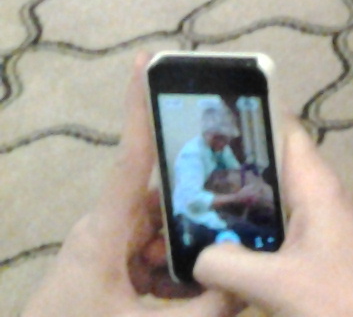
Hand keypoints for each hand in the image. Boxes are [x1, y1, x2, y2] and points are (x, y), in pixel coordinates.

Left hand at [24, 56, 235, 315]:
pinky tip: (184, 298)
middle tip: (233, 229)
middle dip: (197, 217)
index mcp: (105, 230)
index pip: (131, 156)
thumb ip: (206, 308)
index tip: (146, 59)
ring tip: (204, 285)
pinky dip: (170, 274)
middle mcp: (105, 230)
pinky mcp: (105, 271)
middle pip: (164, 201)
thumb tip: (249, 285)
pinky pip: (149, 257)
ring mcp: (103, 250)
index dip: (140, 108)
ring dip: (185, 254)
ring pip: (161, 232)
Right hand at [197, 116, 352, 316]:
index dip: (248, 118)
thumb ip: (228, 264)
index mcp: (316, 187)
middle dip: (225, 170)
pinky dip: (241, 240)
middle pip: (267, 169)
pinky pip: (269, 236)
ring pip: (265, 205)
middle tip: (172, 175)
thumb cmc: (340, 301)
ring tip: (178, 213)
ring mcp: (314, 227)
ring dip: (230, 209)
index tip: (203, 117)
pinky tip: (208, 256)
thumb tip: (194, 256)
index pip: (284, 132)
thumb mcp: (275, 284)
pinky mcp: (310, 255)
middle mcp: (316, 198)